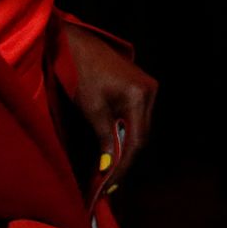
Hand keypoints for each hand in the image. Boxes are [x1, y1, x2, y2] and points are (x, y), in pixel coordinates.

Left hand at [61, 24, 156, 188]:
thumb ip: (105, 137)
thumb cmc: (80, 72)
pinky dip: (127, 130)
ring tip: (112, 165)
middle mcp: (149, 91)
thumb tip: (109, 165)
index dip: (124, 165)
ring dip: (127, 145)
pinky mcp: (141, 86)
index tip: (111, 183)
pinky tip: (115, 143)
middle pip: (142, 134)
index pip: (137, 140)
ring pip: (141, 126)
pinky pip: (138, 115)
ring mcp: (148, 87)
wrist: (77, 44)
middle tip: (110, 179)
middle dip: (126, 158)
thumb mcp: (91, 108)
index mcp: (138, 95)